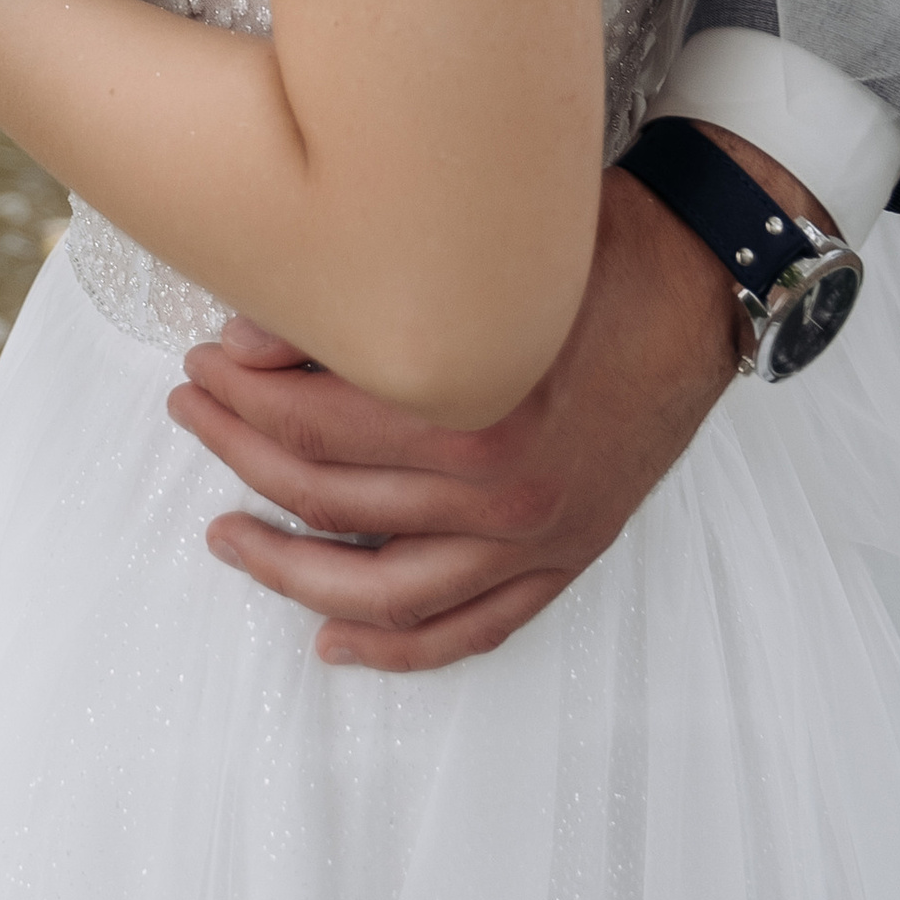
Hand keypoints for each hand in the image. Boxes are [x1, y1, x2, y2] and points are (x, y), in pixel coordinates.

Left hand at [165, 164, 746, 669]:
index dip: (238, 397)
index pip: (313, 424)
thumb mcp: (477, 256)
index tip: (199, 368)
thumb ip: (359, 309)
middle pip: (330, 500)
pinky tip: (331, 640)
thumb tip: (241, 340)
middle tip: (193, 416)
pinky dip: (396, 650)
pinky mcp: (564, 560)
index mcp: (473, 412)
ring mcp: (535, 539)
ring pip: (384, 594)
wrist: (705, 280)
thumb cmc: (592, 249)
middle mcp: (501, 493)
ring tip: (227, 535)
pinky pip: (468, 630)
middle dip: (241, 457)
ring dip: (289, 572)